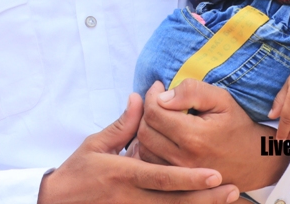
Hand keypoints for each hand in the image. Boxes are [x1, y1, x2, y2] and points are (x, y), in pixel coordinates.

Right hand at [38, 93, 238, 203]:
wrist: (57, 203)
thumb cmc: (78, 171)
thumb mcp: (97, 144)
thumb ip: (124, 123)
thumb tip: (142, 96)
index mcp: (123, 174)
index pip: (162, 178)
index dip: (189, 178)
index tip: (215, 174)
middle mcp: (131, 198)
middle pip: (174, 202)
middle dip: (205, 197)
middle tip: (233, 190)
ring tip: (228, 199)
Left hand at [136, 80, 289, 191]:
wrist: (255, 161)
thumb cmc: (238, 126)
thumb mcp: (222, 100)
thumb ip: (192, 91)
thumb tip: (163, 96)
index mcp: (194, 137)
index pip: (154, 113)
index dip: (152, 95)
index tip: (159, 87)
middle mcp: (183, 159)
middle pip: (144, 131)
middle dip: (147, 111)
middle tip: (158, 101)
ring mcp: (180, 174)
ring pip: (143, 149)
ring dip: (146, 129)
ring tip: (160, 117)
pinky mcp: (178, 182)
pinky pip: (150, 163)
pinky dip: (150, 146)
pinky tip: (161, 135)